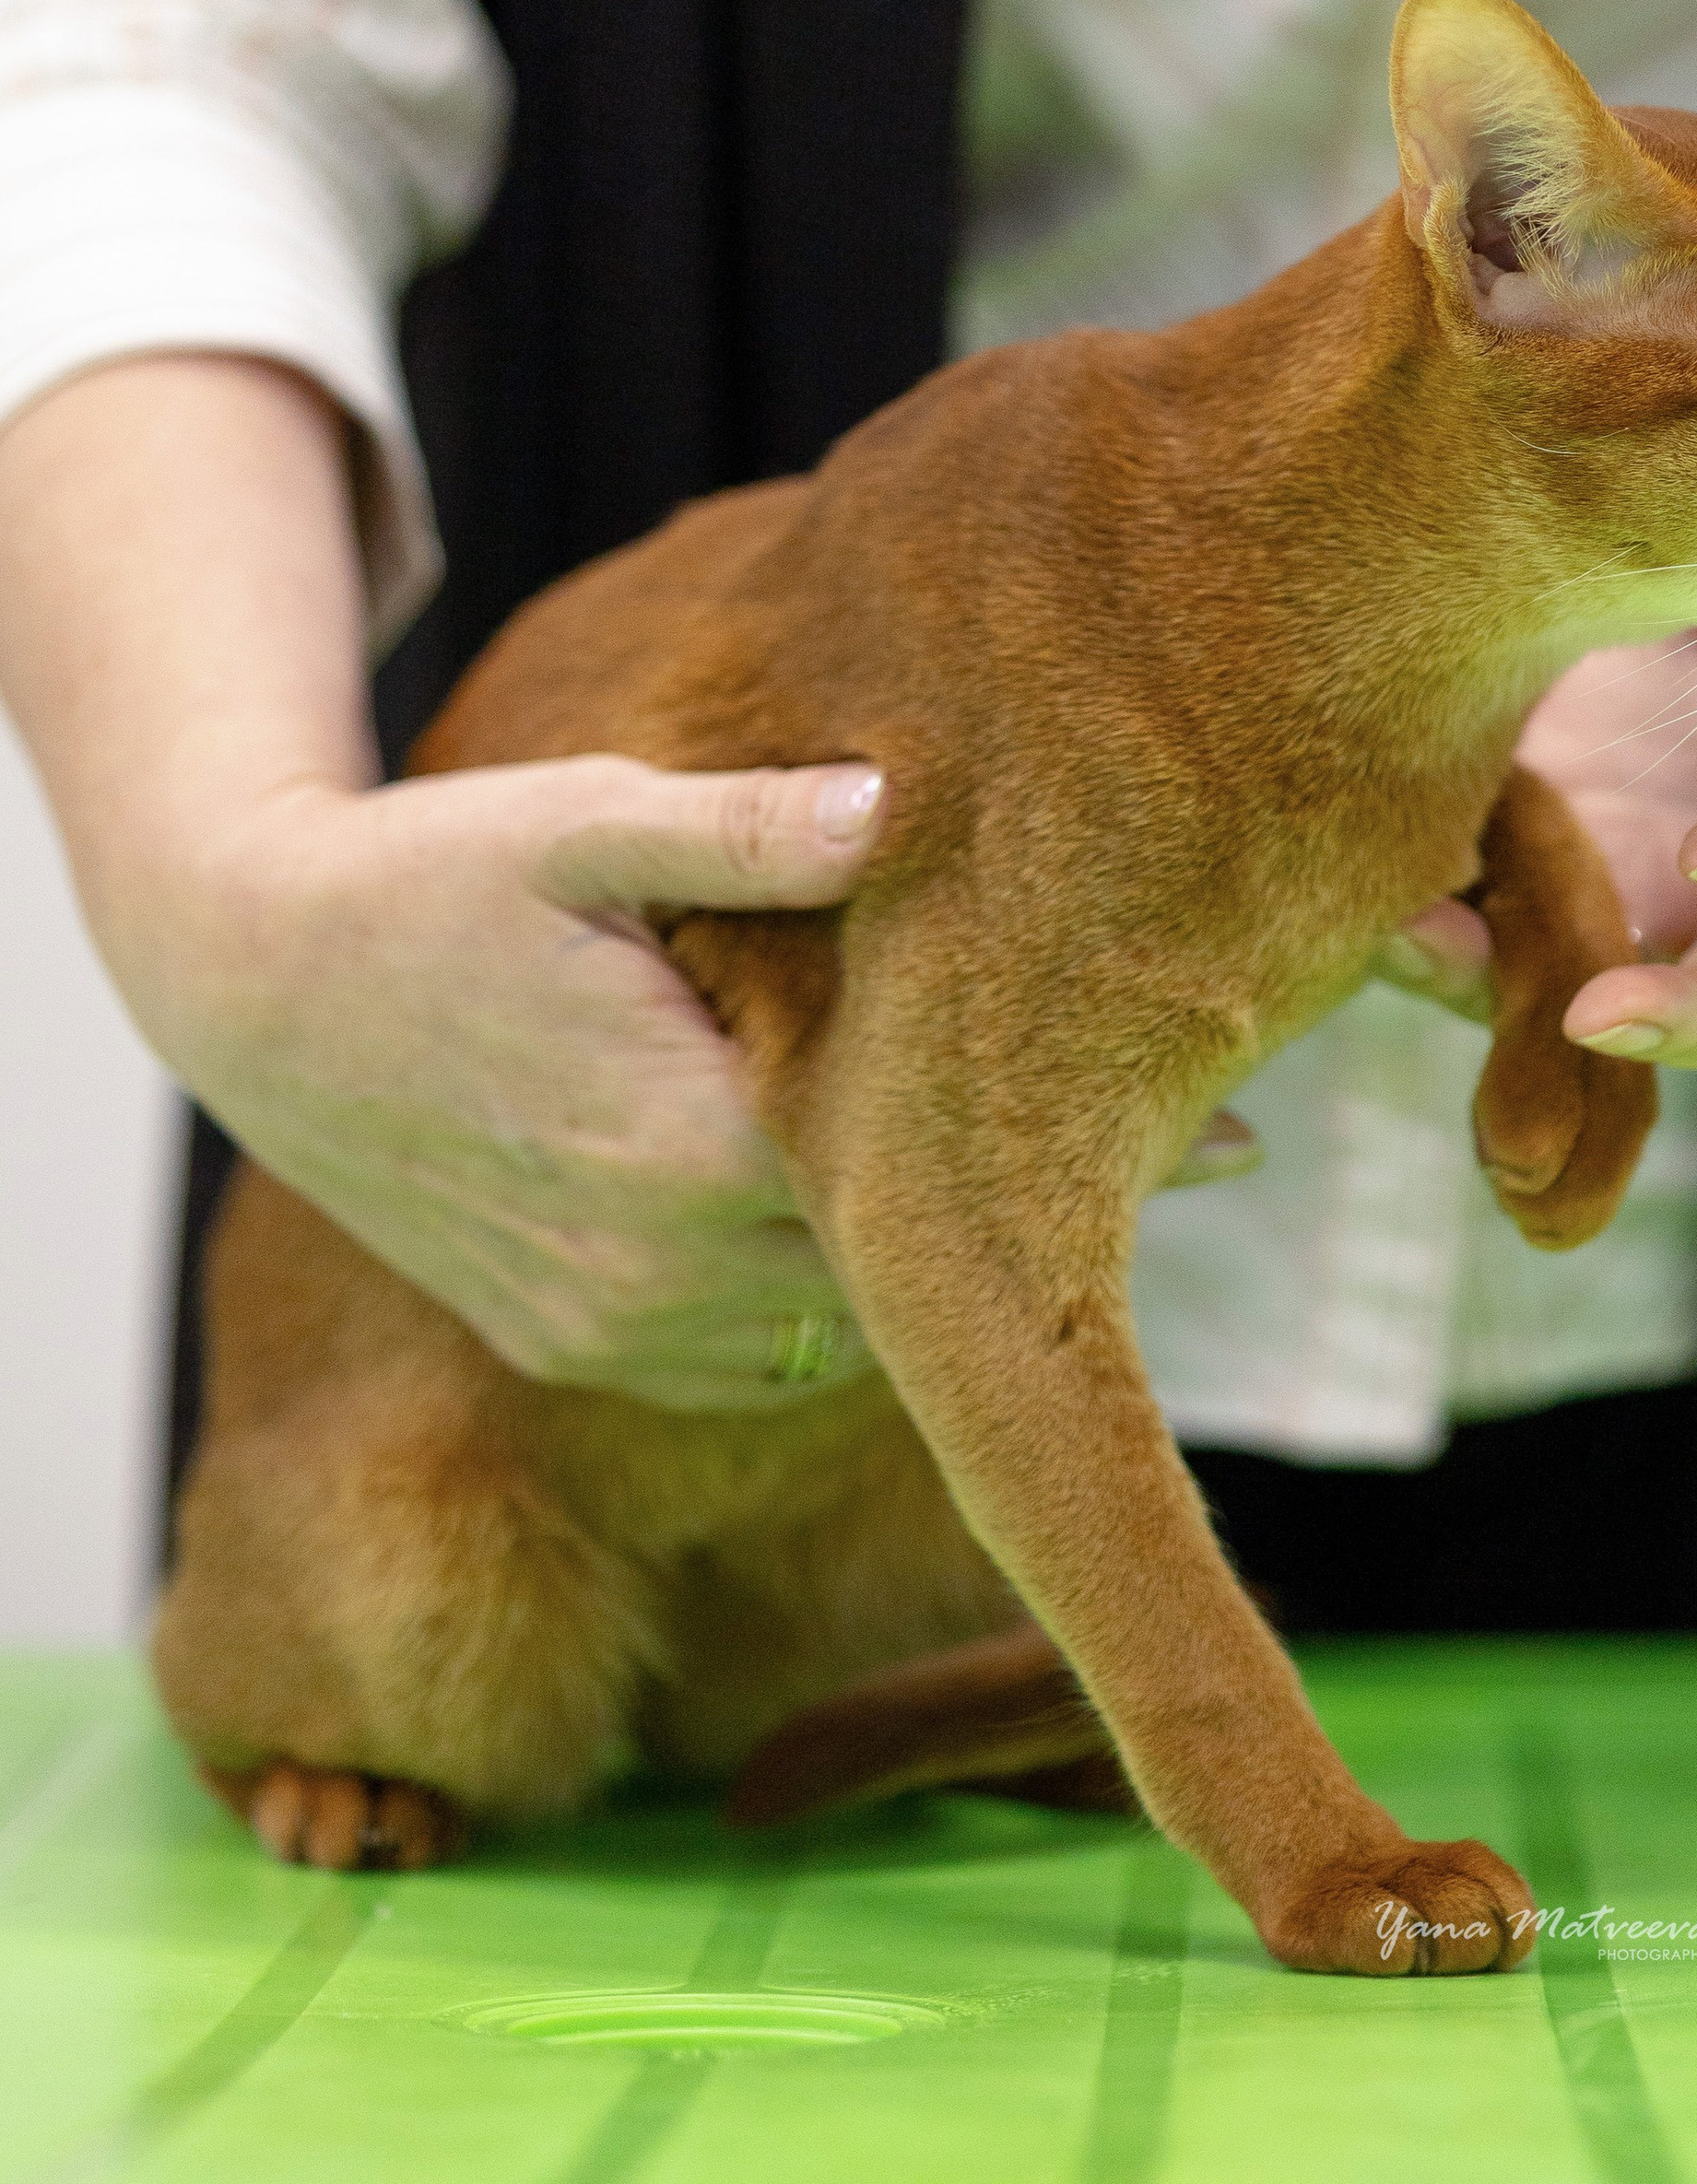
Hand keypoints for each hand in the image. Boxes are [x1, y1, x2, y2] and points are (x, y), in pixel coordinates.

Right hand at [129, 754, 888, 1408]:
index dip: (947, 1105)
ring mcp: (603, 1327)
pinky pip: (739, 1372)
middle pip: (879, 1268)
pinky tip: (780, 1210)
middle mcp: (654, 1269)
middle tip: (927, 1084)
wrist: (254, 981)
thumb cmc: (429, 878)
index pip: (907, 1175)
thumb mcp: (584, 822)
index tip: (954, 1035)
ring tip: (856, 1144)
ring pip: (821, 1338)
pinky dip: (779, 1312)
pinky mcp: (559, 1346)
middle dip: (911, 1189)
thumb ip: (743, 831)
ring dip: (851, 1259)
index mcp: (690, 1144)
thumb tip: (886, 810)